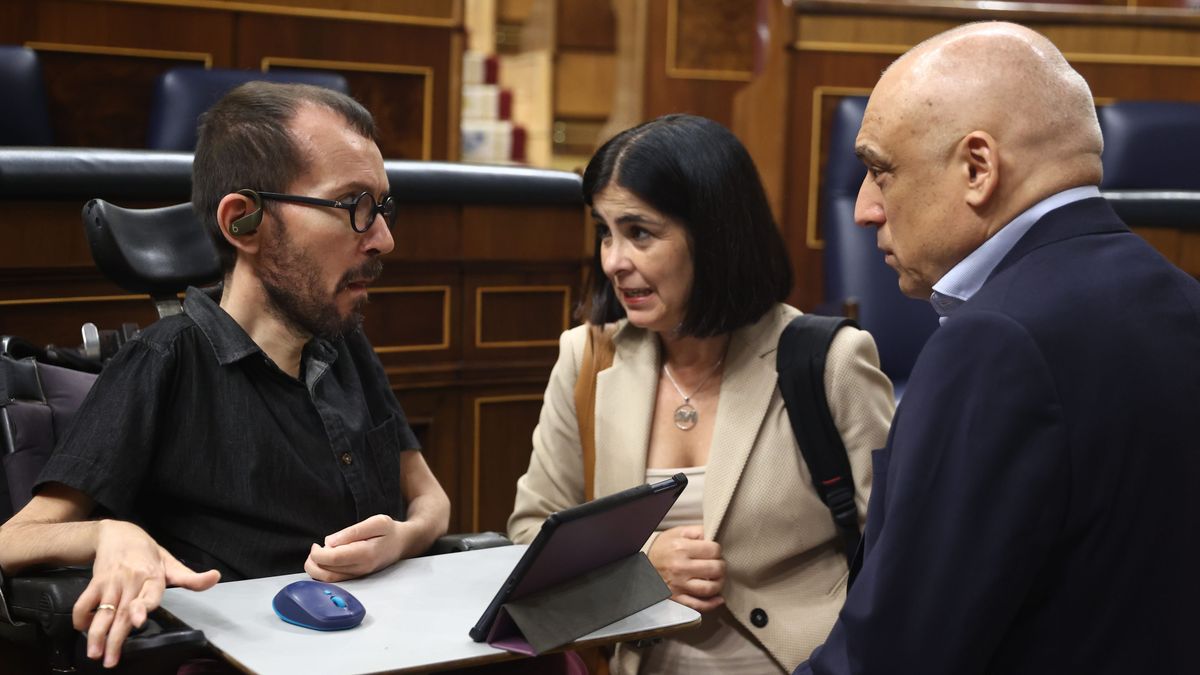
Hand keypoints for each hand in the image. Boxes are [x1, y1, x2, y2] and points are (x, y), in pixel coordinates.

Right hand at [72, 520, 219, 667]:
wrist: (119, 533)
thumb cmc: (148, 552)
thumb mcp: (171, 563)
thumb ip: (190, 578)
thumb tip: (215, 577)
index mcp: (154, 576)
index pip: (149, 594)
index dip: (142, 607)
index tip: (137, 621)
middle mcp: (132, 580)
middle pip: (122, 612)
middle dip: (116, 637)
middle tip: (111, 658)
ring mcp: (112, 582)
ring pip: (103, 611)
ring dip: (96, 634)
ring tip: (95, 653)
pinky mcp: (95, 582)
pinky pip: (85, 603)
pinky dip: (82, 618)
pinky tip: (85, 629)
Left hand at [305, 514, 413, 581]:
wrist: (403, 543)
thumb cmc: (389, 530)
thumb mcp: (376, 522)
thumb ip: (352, 532)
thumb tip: (329, 542)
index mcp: (365, 554)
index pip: (333, 559)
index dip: (318, 554)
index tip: (315, 545)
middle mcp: (361, 568)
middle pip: (327, 572)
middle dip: (314, 561)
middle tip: (315, 548)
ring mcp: (359, 575)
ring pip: (329, 579)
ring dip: (316, 569)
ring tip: (317, 554)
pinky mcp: (357, 576)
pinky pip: (335, 579)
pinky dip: (324, 572)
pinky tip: (325, 560)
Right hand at [647, 524, 725, 611]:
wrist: (643, 564)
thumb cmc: (663, 547)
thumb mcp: (678, 532)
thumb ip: (698, 531)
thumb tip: (716, 534)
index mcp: (681, 548)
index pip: (714, 550)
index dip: (718, 550)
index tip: (714, 552)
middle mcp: (680, 567)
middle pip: (715, 569)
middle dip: (721, 566)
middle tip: (718, 564)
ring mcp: (678, 584)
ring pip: (710, 588)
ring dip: (719, 583)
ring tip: (717, 578)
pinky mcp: (677, 598)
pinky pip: (699, 605)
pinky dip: (712, 603)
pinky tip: (718, 598)